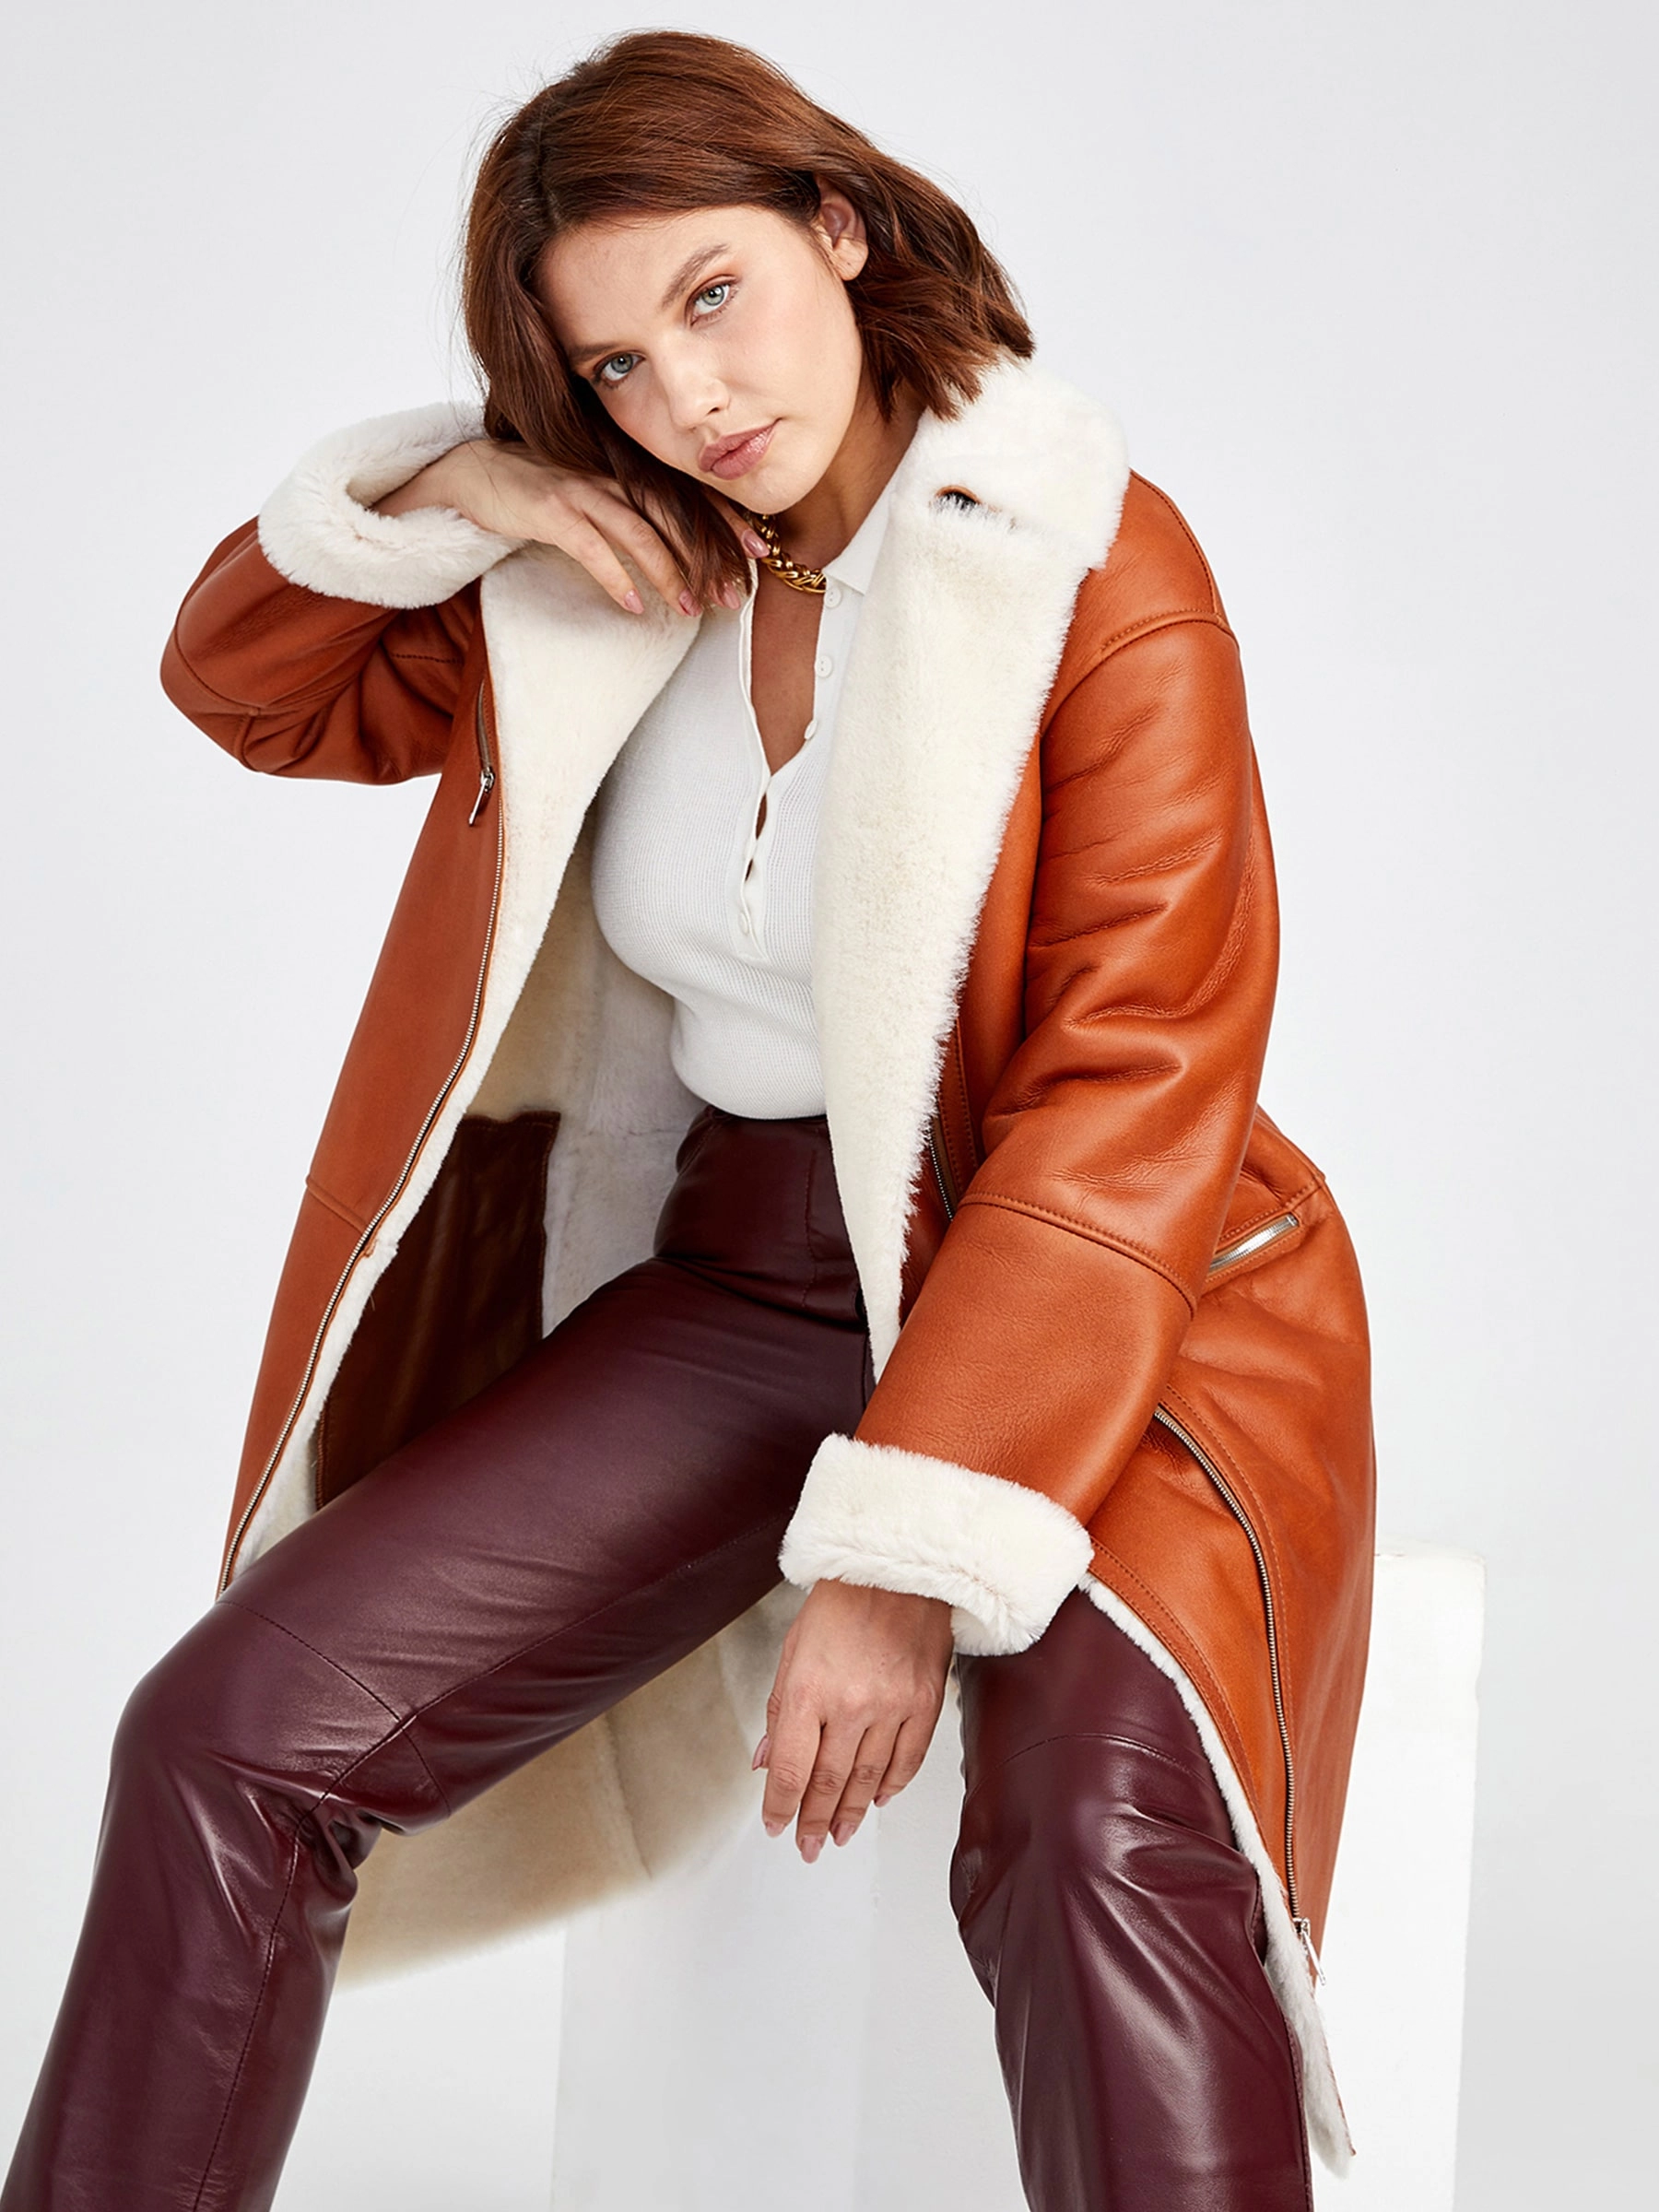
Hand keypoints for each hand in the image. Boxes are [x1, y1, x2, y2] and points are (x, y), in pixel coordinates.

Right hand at [373, 438, 768, 618]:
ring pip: (639, 532)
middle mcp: (611, 474)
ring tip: (691, 609)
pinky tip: (635, 605)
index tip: (760, 549)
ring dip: (670, 574)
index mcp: (625, 470)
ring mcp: (581, 489)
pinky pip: (592, 547)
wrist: (474, 474)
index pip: (687, 492)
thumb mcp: (592, 494)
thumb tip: (672, 548)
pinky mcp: (551, 510)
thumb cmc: (539, 490)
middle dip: (709, 555)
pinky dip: (617, 577)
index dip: (726, 519)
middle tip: (735, 594)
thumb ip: (630, 511)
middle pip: (675, 514)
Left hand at [755, 1580, 953, 1861]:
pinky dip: (893, 1785)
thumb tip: (765, 1760)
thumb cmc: (842, 1601)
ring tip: (839, 1835)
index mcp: (808, 1689)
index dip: (780, 1806)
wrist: (899, 1569)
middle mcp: (850, 1704)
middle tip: (807, 1845)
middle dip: (814, 1821)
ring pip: (867, 1779)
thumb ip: (779, 1710)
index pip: (789, 1769)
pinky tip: (879, 1800)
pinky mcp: (925, 1702)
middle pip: (828, 1782)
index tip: (775, 1825)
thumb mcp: (793, 1649)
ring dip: (851, 1813)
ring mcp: (892, 1705)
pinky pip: (908, 1759)